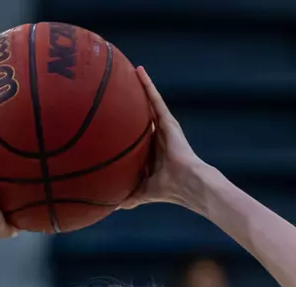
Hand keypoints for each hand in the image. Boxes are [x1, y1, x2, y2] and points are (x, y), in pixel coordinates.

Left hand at [120, 67, 209, 211]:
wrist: (186, 184)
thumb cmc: (167, 190)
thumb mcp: (141, 192)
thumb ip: (127, 195)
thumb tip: (109, 206)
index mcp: (150, 152)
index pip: (134, 135)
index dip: (124, 127)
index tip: (109, 119)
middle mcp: (156, 136)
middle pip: (140, 115)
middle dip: (129, 103)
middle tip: (115, 90)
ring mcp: (163, 126)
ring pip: (147, 102)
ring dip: (138, 87)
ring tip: (125, 71)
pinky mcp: (168, 120)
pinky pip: (154, 98)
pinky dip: (147, 84)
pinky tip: (138, 71)